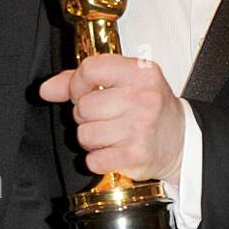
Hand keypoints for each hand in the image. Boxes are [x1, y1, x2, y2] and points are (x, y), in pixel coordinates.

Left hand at [39, 54, 184, 184]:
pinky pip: (94, 159)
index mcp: (140, 72)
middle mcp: (142, 98)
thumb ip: (82, 81)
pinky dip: (99, 159)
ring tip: (111, 134)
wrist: (181, 140)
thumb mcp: (124, 82)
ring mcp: (140, 127)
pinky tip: (115, 150)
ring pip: (85, 134)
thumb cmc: (151, 108)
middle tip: (105, 117)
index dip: (77, 84)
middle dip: (86, 116)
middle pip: (83, 106)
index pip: (89, 69)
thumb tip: (46, 89)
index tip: (83, 92)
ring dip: (92, 139)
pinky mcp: (136, 155)